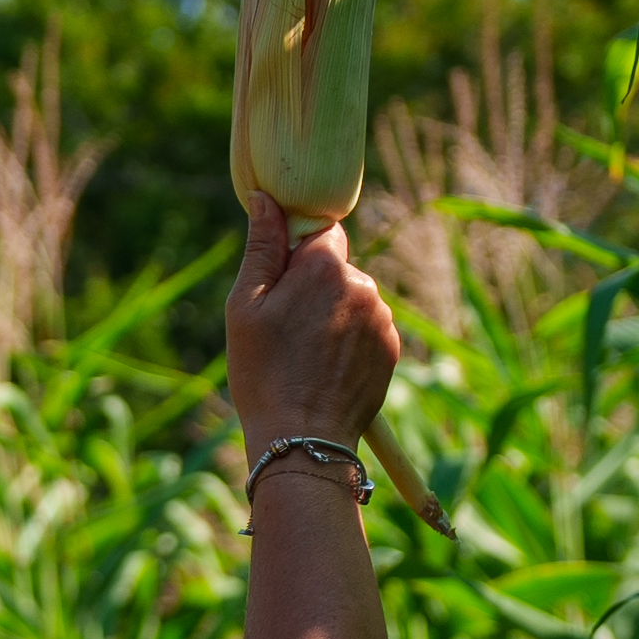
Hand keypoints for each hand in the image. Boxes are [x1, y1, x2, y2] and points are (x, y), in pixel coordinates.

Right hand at [226, 187, 404, 453]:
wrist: (304, 439)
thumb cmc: (264, 373)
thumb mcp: (245, 306)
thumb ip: (262, 247)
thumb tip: (267, 199)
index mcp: (325, 266)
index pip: (322, 232)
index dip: (298, 255)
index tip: (280, 285)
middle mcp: (363, 285)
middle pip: (338, 269)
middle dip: (315, 288)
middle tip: (286, 330)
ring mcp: (383, 319)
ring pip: (354, 301)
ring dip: (334, 316)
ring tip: (306, 356)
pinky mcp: (392, 349)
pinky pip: (368, 330)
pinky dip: (350, 342)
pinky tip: (327, 370)